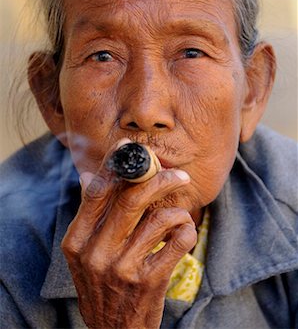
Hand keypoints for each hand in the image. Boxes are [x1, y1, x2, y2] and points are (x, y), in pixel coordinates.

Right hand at [61, 141, 196, 328]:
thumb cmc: (101, 286)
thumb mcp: (83, 253)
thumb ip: (88, 214)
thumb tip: (89, 175)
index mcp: (77, 241)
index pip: (97, 191)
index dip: (116, 164)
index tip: (130, 147)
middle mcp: (97, 253)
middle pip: (131, 198)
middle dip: (159, 178)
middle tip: (177, 174)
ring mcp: (123, 268)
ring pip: (160, 218)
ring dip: (177, 210)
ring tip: (179, 214)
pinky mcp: (150, 281)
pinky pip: (178, 241)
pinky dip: (187, 229)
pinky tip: (184, 232)